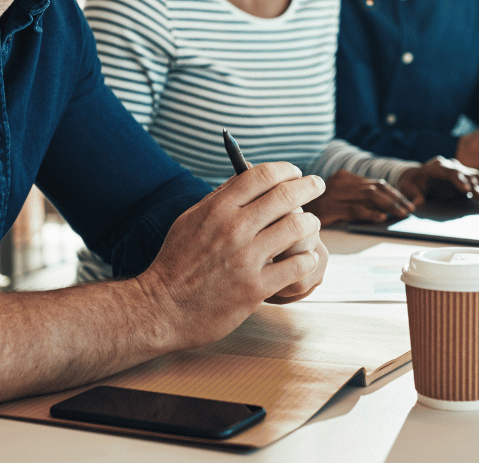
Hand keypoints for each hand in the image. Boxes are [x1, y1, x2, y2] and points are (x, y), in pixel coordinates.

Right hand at [139, 162, 326, 347]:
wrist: (161, 308)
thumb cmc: (176, 262)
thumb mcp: (190, 220)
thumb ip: (218, 198)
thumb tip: (245, 176)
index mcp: (217, 208)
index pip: (261, 175)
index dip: (285, 169)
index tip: (296, 172)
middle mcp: (233, 228)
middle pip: (285, 196)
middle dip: (308, 186)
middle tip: (317, 185)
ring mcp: (245, 259)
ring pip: (296, 228)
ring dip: (311, 223)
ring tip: (312, 224)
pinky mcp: (255, 289)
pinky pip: (296, 266)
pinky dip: (307, 258)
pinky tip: (306, 257)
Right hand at [305, 168, 414, 225]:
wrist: (286, 214)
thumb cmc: (315, 211)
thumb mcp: (336, 200)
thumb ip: (354, 200)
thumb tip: (383, 209)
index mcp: (343, 177)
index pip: (375, 182)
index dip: (394, 193)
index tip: (408, 203)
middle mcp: (340, 182)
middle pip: (375, 187)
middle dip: (396, 199)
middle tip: (409, 210)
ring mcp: (334, 194)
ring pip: (368, 196)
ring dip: (389, 205)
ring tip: (401, 214)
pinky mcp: (329, 208)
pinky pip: (354, 209)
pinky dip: (370, 213)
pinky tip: (381, 218)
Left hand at [397, 157, 478, 204]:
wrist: (418, 177)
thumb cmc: (411, 182)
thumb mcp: (406, 186)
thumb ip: (411, 193)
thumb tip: (418, 201)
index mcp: (436, 166)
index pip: (449, 171)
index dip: (458, 180)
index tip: (465, 189)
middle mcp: (451, 166)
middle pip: (465, 175)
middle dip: (474, 185)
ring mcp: (460, 170)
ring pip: (474, 176)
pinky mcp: (466, 177)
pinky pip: (478, 179)